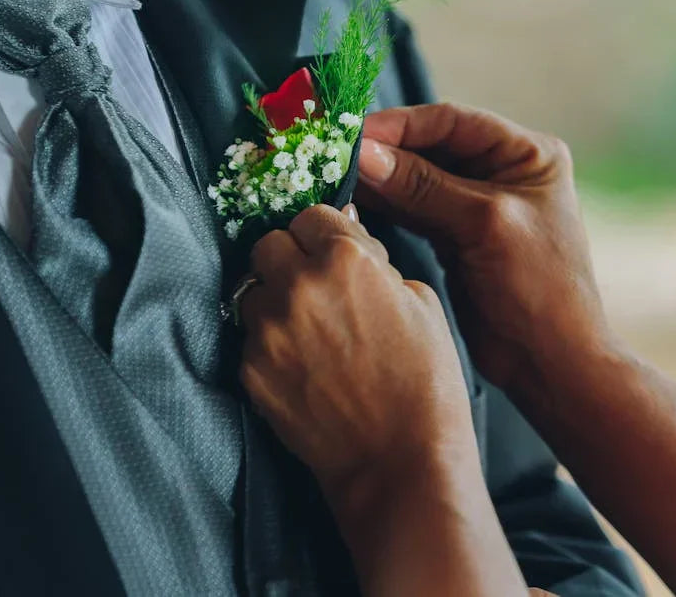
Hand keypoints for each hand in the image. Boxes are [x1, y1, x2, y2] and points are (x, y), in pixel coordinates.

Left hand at [240, 204, 527, 596]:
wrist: (399, 461)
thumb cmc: (426, 382)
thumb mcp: (422, 302)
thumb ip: (376, 261)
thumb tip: (348, 237)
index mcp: (346, 258)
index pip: (310, 214)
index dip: (324, 234)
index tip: (331, 251)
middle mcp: (298, 285)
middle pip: (268, 244)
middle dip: (290, 259)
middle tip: (315, 286)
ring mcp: (267, 330)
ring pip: (251, 291)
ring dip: (274, 301)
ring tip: (308, 331)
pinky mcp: (250, 370)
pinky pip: (250, 339)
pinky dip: (269, 345)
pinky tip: (302, 365)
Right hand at [356, 103, 610, 393]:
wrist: (550, 362)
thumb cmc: (538, 289)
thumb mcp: (484, 225)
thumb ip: (423, 187)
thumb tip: (364, 154)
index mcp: (527, 154)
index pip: (453, 122)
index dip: (402, 124)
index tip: (354, 133)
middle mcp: (502, 172)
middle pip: (431, 147)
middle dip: (385, 152)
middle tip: (334, 155)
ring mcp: (477, 206)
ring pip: (417, 180)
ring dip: (379, 180)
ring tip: (334, 178)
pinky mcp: (455, 238)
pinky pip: (413, 211)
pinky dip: (384, 207)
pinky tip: (352, 203)